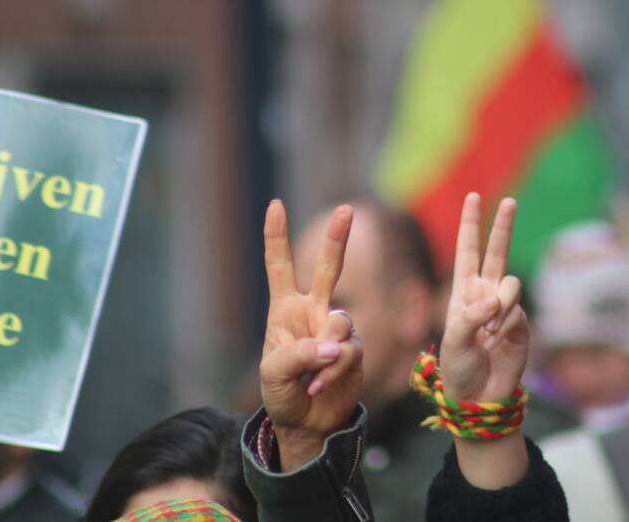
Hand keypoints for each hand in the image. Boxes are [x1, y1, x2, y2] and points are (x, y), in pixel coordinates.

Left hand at [259, 200, 362, 470]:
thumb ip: (299, 354)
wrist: (305, 423)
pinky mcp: (354, 350)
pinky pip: (348, 352)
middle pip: (330, 268)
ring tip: (314, 375)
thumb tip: (335, 346)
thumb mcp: (274, 372)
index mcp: (285, 309)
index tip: (275, 204)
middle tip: (347, 209)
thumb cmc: (282, 392)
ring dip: (327, 350)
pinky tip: (320, 385)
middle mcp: (313, 311)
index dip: (277, 236)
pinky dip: (333, 371)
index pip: (281, 266)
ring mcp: (336, 330)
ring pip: (341, 321)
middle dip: (338, 238)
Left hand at [440, 193, 527, 402]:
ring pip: (511, 285)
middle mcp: (485, 293)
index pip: (468, 250)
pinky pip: (518, 312)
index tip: (473, 197)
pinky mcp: (522, 324)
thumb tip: (495, 300)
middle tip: (509, 201)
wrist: (479, 395)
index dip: (470, 224)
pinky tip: (497, 342)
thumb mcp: (454, 339)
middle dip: (502, 227)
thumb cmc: (458, 367)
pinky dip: (507, 325)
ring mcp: (505, 308)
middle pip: (496, 252)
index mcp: (463, 291)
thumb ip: (471, 316)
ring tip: (490, 331)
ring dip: (501, 305)